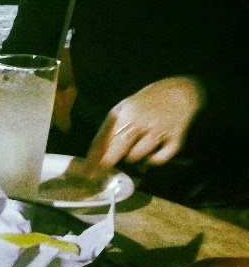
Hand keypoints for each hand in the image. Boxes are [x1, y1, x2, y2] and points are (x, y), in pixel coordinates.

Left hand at [82, 76, 205, 178]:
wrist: (180, 91)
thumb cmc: (144, 103)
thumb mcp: (122, 109)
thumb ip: (107, 130)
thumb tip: (93, 155)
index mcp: (125, 114)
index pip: (105, 140)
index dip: (95, 159)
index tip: (86, 173)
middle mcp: (142, 122)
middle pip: (119, 148)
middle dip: (108, 163)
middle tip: (99, 175)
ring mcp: (160, 130)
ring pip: (137, 156)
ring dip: (132, 158)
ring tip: (134, 152)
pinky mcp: (176, 138)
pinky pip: (160, 159)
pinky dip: (153, 161)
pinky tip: (150, 157)